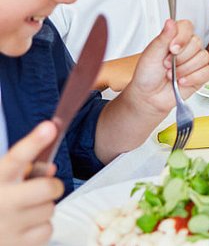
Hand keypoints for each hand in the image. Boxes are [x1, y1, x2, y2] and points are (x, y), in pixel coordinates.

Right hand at [0, 121, 63, 245]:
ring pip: (50, 209)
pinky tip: (23, 228)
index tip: (50, 127)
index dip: (35, 141)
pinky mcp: (19, 245)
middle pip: (48, 188)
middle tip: (42, 189)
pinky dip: (40, 229)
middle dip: (51, 187)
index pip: (17, 157)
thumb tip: (50, 168)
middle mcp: (2, 202)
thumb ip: (24, 170)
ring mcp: (10, 226)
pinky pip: (47, 229)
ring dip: (42, 209)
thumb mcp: (3, 180)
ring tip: (23, 212)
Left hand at [126, 19, 208, 115]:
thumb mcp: (151, 54)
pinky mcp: (202, 74)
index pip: (187, 26)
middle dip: (180, 58)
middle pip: (197, 43)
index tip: (172, 48)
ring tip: (172, 75)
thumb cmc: (147, 75)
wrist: (149, 96)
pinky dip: (193, 78)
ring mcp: (196, 61)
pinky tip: (182, 81)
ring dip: (184, 70)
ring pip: (203, 58)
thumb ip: (163, 37)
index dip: (182, 37)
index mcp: (174, 38)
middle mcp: (187, 48)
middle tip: (167, 65)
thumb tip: (170, 22)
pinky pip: (207, 72)